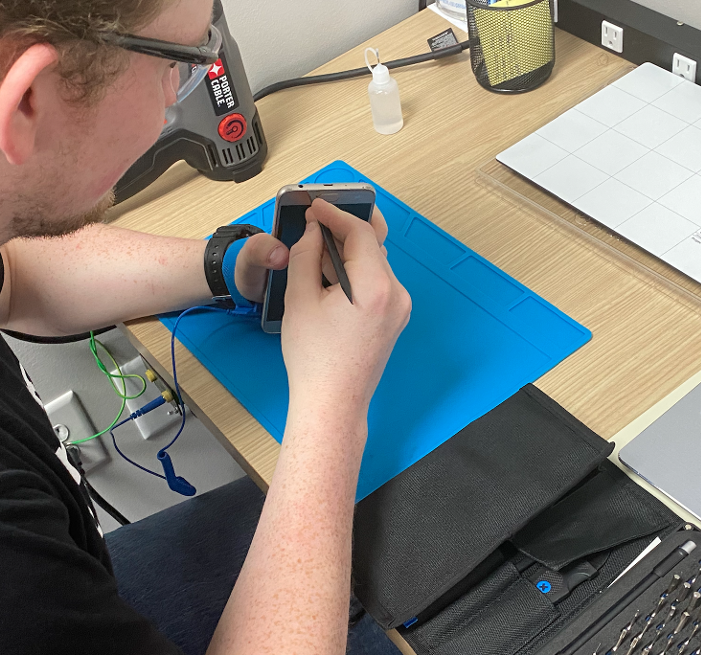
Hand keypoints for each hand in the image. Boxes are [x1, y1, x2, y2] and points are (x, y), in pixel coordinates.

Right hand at [281, 199, 410, 417]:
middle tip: (316, 222)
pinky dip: (357, 272)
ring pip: (375, 263)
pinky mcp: (396, 318)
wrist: (333, 403)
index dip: (335, 215)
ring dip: (350, 253)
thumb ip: (306, 256)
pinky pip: (378, 282)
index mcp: (375, 287)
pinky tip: (333, 277)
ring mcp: (400, 308)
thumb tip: (312, 232)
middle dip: (343, 231)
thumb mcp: (300, 299)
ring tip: (318, 252)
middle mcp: (396, 295)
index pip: (360, 233)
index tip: (316, 206)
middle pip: (372, 246)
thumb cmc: (314, 360)